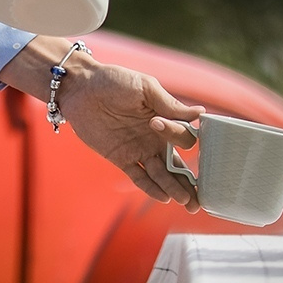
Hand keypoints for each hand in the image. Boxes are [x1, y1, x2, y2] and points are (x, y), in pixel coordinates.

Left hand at [0, 39, 203, 208]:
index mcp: (166, 119)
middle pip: (179, 164)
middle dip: (191, 182)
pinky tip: (164, 198)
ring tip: (187, 203)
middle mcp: (156, 139)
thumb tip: (201, 113)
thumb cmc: (114, 80)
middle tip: (201, 198)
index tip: (156, 123)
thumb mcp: (145, 87)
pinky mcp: (121, 159)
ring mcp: (139, 150)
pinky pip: (139, 177)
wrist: (80, 88)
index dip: (177, 135)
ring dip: (175, 189)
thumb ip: (170, 104)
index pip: (184, 138)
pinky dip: (151, 188)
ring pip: (162, 175)